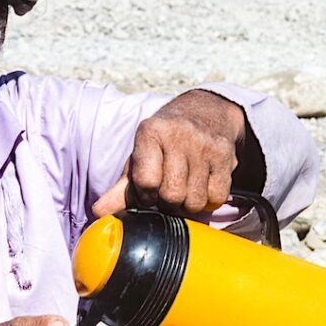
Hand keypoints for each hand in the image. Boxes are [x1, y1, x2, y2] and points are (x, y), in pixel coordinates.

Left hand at [94, 89, 245, 216]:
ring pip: (196, 200)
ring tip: (184, 189)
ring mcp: (205, 145)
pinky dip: (209, 200)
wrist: (204, 113)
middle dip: (168, 203)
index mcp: (150, 133)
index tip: (148, 192)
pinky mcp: (226, 155)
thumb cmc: (163, 144)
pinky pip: (217, 197)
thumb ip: (120, 190)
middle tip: (167, 194)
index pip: (146, 181)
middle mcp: (180, 135)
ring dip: (188, 205)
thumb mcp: (139, 159)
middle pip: (172, 195)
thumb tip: (99, 213)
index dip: (146, 195)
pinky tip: (202, 185)